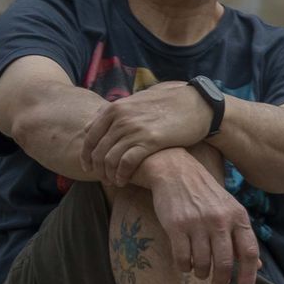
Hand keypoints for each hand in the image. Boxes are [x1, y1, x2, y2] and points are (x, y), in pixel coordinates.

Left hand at [80, 82, 213, 187]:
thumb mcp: (138, 101)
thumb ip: (117, 111)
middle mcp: (121, 118)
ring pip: (109, 158)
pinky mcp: (150, 141)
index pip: (89, 136)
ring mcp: (135, 129)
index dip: (86, 154)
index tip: (89, 166)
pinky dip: (121, 174)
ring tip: (113, 182)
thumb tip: (99, 117)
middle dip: (97, 168)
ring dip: (108, 174)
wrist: (197, 105)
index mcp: (115, 108)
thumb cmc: (169, 105)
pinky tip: (123, 181)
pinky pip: (126, 163)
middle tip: (102, 179)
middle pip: (97, 150)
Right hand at [137, 147, 258, 283]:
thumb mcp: (231, 210)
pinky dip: (184, 266)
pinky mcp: (176, 226)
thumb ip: (243, 238)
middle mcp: (220, 221)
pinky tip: (186, 264)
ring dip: (201, 273)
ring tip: (200, 271)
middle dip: (222, 279)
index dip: (249, 274)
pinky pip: (182, 257)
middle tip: (218, 283)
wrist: (176, 171)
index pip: (249, 252)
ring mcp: (198, 223)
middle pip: (225, 262)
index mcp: (239, 217)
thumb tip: (258, 266)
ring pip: (202, 262)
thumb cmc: (207, 195)